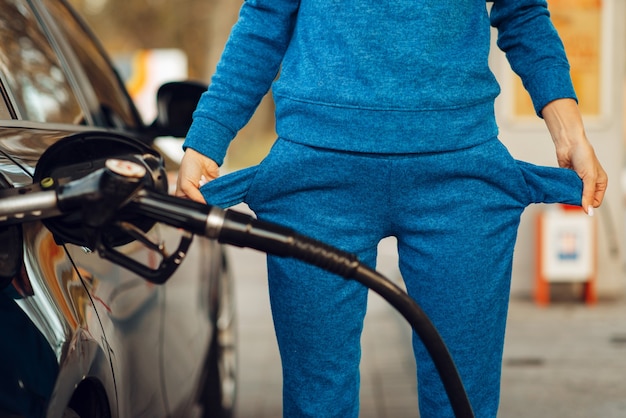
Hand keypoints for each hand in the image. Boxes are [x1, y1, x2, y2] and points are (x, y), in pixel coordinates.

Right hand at [175, 148, 219, 202]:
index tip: (198, 201)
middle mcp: (194, 195)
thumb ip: (195, 197)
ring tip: (202, 182)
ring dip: (209, 194)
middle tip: (200, 190)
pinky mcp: (213, 189)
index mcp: (184, 196)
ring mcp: (204, 192)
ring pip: (209, 200)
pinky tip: (209, 183)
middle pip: (201, 204)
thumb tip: (204, 205)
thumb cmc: (189, 167)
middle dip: (202, 199)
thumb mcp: (186, 184)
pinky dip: (215, 191)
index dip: (195, 205)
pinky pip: (217, 195)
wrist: (201, 155)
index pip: (190, 206)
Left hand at [541, 99, 607, 214]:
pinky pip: (565, 189)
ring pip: (573, 195)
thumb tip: (588, 211)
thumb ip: (588, 195)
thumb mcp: (589, 177)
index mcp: (600, 183)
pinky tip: (559, 188)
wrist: (569, 144)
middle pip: (583, 199)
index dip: (588, 204)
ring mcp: (578, 182)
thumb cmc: (584, 155)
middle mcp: (590, 183)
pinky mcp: (567, 179)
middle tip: (570, 193)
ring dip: (569, 194)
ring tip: (565, 189)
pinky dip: (562, 189)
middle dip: (577, 198)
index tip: (579, 201)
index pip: (596, 202)